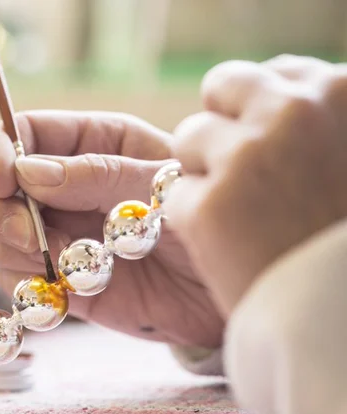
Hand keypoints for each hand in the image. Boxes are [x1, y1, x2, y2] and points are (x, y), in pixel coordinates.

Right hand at [0, 110, 223, 348]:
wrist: (232, 291)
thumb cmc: (211, 220)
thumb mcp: (162, 186)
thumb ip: (98, 174)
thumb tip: (28, 171)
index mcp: (93, 143)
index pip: (22, 131)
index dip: (0, 151)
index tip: (2, 179)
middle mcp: (66, 186)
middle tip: (27, 234)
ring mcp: (58, 233)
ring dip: (10, 248)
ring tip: (58, 258)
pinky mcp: (59, 279)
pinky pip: (15, 278)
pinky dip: (27, 283)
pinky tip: (66, 286)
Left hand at [165, 55, 346, 316]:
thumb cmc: (345, 245)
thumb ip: (322, 128)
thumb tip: (287, 105)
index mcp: (346, 93)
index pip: (278, 73)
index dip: (263, 110)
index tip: (270, 141)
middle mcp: (294, 112)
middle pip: (226, 86)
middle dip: (226, 123)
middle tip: (241, 169)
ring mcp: (247, 158)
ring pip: (191, 137)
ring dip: (204, 170)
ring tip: (243, 217)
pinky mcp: (208, 207)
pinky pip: (176, 193)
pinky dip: (192, 218)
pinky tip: (228, 247)